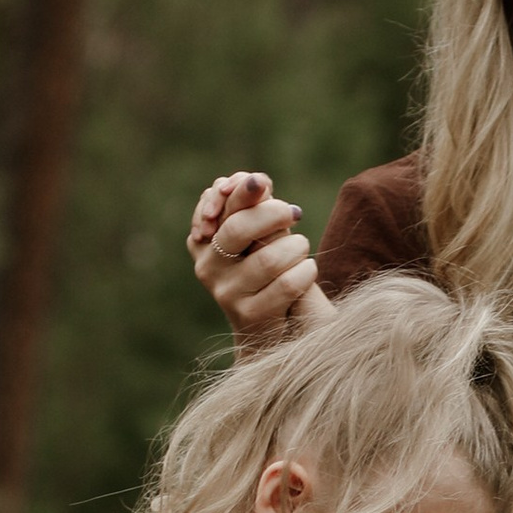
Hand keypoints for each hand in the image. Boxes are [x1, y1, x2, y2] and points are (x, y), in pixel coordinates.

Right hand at [187, 172, 334, 341]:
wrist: (267, 330)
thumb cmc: (265, 272)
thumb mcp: (256, 236)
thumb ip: (253, 206)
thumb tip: (259, 181)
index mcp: (203, 241)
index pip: (221, 206)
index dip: (241, 191)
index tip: (262, 183)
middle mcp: (208, 267)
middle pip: (239, 229)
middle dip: (271, 214)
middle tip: (294, 212)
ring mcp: (227, 294)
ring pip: (268, 259)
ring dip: (295, 247)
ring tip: (302, 248)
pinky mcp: (250, 316)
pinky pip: (286, 285)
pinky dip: (305, 272)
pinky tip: (308, 269)